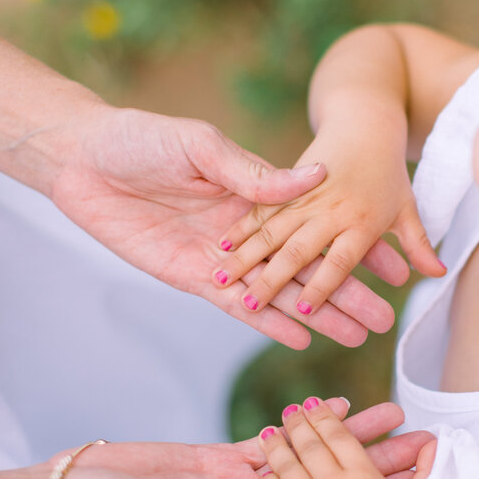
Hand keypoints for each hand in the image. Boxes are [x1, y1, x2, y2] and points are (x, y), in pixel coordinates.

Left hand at [51, 107, 397, 349]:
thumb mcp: (202, 146)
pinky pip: (239, 306)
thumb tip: (316, 177)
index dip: (355, 246)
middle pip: (307, 268)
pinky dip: (268, 323)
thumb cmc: (142, 139)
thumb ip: (255, 173)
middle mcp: (247, 230)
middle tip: (384, 320)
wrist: (84, 159)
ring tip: (355, 336)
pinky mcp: (192, 277)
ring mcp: (223, 258)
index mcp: (256, 193)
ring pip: (280, 293)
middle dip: (346, 293)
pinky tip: (300, 339)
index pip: (318, 225)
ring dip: (317, 315)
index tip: (394, 266)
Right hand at [212, 128, 443, 318]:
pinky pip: (259, 208)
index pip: (341, 259)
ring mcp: (304, 196)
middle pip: (299, 247)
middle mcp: (330, 209)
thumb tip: (440, 273)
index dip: (323, 285)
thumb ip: (418, 243)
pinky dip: (241, 228)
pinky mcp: (285, 183)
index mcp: (361, 220)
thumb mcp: (407, 206)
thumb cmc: (389, 171)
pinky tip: (222, 246)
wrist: (365, 121)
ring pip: (270, 228)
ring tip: (222, 277)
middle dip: (273, 277)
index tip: (306, 310)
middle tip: (252, 302)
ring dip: (247, 254)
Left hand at [258, 398, 435, 478]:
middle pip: (309, 443)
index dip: (325, 415)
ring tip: (271, 431)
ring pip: (286, 465)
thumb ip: (428, 472)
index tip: (316, 404)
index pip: (338, 435)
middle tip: (292, 410)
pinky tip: (265, 470)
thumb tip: (436, 444)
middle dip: (299, 422)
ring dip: (278, 444)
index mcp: (363, 478)